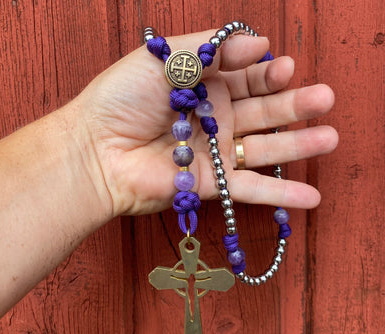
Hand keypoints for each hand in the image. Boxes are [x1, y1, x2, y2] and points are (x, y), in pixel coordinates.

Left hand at [76, 30, 336, 215]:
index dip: (269, 72)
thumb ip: (209, 49)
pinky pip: (249, 189)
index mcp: (204, 86)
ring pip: (263, 150)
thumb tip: (258, 44)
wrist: (95, 150)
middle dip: (294, 105)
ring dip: (298, 145)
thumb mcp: (163, 58)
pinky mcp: (210, 185)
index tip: (284, 68)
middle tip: (324, 98)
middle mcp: (213, 119)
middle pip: (262, 112)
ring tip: (330, 138)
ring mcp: (214, 153)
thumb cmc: (120, 98)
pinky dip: (280, 194)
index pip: (247, 77)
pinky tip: (312, 197)